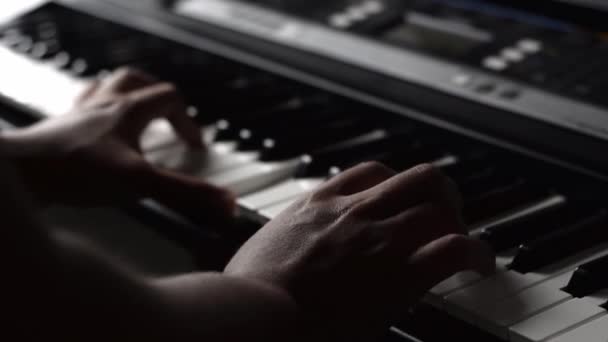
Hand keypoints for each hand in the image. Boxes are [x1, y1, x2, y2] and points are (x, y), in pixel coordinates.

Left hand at [2, 68, 234, 218]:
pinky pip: (79, 110)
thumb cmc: (74, 171)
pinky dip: (94, 114)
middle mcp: (102, 105)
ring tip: (135, 113)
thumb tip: (226, 202)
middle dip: (157, 95)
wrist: (21, 172)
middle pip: (135, 81)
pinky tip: (95, 134)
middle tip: (168, 114)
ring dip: (125, 97)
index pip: (169, 99)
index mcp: (127, 110)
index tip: (194, 145)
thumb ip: (186, 194)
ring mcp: (77, 115)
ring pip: (105, 89)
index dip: (188, 122)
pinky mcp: (57, 131)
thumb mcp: (141, 183)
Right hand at [225, 162, 494, 339]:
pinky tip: (481, 266)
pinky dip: (477, 253)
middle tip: (441, 214)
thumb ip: (277, 242)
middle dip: (438, 192)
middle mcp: (356, 210)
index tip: (400, 199)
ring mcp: (379, 237)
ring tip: (463, 238)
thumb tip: (270, 252)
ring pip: (440, 204)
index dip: (395, 184)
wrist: (252, 314)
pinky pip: (455, 248)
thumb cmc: (247, 291)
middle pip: (417, 177)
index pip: (370, 173)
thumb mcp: (256, 250)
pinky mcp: (400, 272)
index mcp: (320, 204)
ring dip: (458, 219)